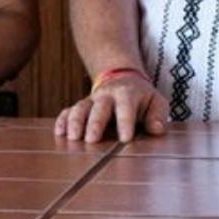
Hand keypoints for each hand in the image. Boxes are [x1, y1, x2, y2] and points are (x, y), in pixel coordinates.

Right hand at [54, 75, 168, 143]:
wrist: (122, 79)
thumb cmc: (142, 97)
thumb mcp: (157, 102)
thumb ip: (158, 116)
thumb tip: (157, 129)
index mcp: (128, 93)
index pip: (126, 107)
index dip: (125, 122)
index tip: (125, 139)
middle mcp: (107, 95)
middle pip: (99, 107)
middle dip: (95, 123)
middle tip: (92, 140)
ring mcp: (92, 100)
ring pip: (81, 108)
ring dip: (75, 122)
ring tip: (72, 138)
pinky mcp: (82, 106)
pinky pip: (68, 111)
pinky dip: (63, 120)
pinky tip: (59, 133)